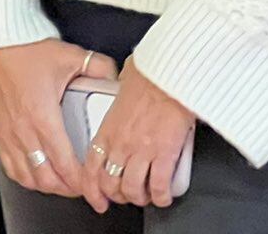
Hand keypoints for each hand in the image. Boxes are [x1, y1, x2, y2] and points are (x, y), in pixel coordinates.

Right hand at [0, 40, 116, 198]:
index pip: (64, 164)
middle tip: (84, 187)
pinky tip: (37, 174)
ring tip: (64, 184)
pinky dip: (26, 177)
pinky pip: (10, 167)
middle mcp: (23, 131)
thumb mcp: (70, 55)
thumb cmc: (25, 49)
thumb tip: (113, 77)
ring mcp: (8, 134)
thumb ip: (98, 67)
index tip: (93, 187)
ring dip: (47, 186)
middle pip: (46, 179)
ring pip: (27, 177)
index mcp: (42, 117)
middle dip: (68, 189)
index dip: (81, 182)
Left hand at [84, 62, 196, 211]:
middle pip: (111, 184)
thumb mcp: (126, 77)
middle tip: (127, 194)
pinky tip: (165, 195)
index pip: (91, 168)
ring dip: (140, 197)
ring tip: (147, 195)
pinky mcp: (165, 154)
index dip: (93, 189)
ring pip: (133, 190)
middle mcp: (121, 144)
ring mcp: (142, 151)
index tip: (98, 196)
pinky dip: (162, 196)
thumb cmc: (155, 69)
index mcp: (108, 128)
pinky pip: (160, 186)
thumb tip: (124, 83)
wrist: (176, 71)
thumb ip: (120, 89)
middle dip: (118, 195)